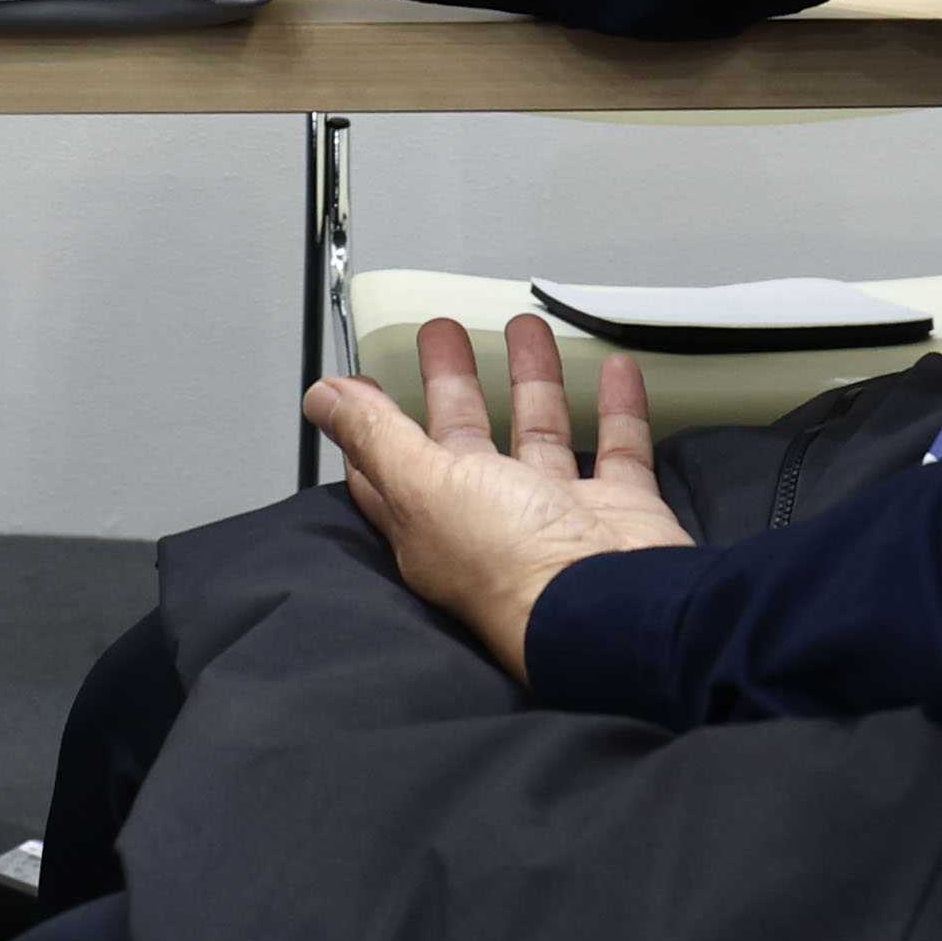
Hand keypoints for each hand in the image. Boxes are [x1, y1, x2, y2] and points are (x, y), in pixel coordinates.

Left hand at [305, 315, 692, 681]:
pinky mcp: (617, 514)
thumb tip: (322, 400)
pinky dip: (619, 409)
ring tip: (526, 331)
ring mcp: (557, 517)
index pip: (392, 468)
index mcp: (435, 523)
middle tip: (445, 337)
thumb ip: (376, 437)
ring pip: (540, 436)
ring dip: (534, 382)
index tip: (366, 383)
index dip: (375, 423)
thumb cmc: (513, 569)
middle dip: (452, 384)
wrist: (614, 609)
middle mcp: (494, 522)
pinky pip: (619, 451)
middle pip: (465, 440)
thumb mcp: (424, 487)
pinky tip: (614, 371)